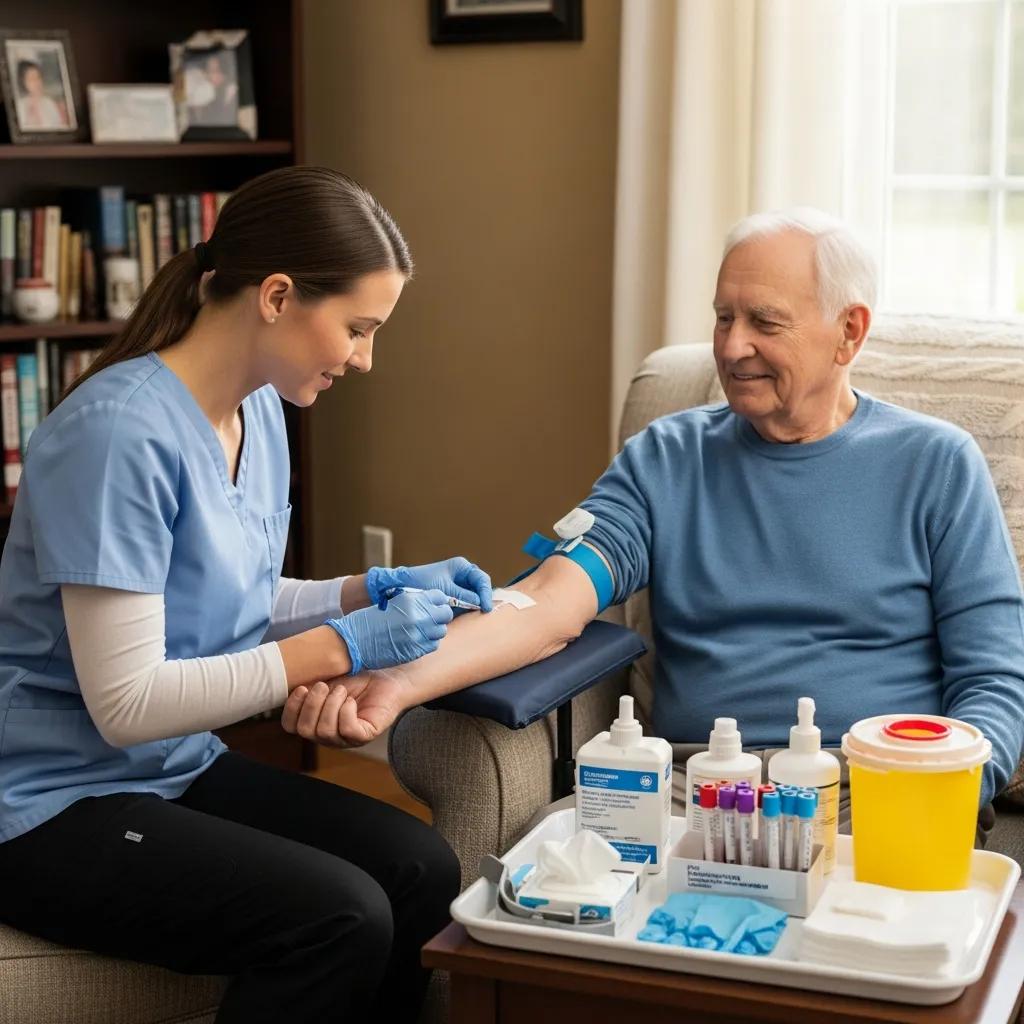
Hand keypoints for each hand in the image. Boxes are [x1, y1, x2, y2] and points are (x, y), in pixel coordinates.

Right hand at [281, 670, 408, 747]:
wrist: (385, 675)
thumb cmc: (356, 677)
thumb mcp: (325, 678)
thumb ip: (307, 685)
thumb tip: (288, 682)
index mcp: (314, 720)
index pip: (290, 726)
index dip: (291, 708)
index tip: (302, 687)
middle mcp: (327, 734)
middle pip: (305, 730)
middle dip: (312, 704)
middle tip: (324, 686)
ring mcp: (346, 738)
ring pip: (324, 731)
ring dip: (331, 705)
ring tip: (342, 690)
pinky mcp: (364, 735)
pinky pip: (347, 730)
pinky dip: (346, 712)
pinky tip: (351, 701)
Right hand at [325, 589, 451, 673]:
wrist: (353, 642)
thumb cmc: (368, 621)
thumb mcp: (391, 603)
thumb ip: (413, 602)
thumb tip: (429, 604)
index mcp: (411, 600)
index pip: (440, 597)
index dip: (438, 601)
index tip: (435, 605)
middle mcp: (419, 616)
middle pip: (445, 614)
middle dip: (440, 615)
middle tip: (432, 618)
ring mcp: (419, 635)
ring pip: (441, 631)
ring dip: (435, 630)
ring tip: (423, 630)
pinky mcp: (416, 650)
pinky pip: (433, 645)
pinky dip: (429, 642)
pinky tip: (418, 640)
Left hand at [366, 557, 492, 611]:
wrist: (400, 588)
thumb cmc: (421, 584)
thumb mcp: (444, 590)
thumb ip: (463, 596)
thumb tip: (480, 603)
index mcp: (461, 567)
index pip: (481, 579)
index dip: (486, 593)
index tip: (485, 607)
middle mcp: (462, 576)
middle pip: (481, 588)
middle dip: (483, 599)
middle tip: (484, 612)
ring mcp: (458, 587)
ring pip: (475, 597)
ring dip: (476, 606)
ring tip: (478, 616)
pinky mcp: (453, 598)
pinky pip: (466, 604)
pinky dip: (468, 611)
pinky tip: (468, 617)